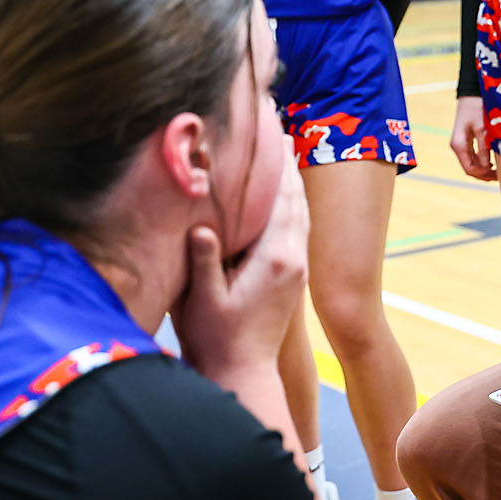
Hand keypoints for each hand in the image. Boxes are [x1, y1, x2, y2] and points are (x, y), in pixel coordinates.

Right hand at [171, 147, 308, 379]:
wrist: (243, 372)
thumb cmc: (216, 339)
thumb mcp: (202, 300)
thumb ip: (202, 261)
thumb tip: (200, 226)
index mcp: (274, 258)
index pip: (280, 198)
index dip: (276, 163)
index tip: (271, 131)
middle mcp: (293, 258)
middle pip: (295, 199)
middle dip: (287, 163)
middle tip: (278, 127)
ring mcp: (296, 267)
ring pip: (299, 212)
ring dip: (292, 181)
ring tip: (283, 150)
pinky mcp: (293, 276)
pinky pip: (297, 228)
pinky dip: (292, 203)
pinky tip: (283, 194)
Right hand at [450, 95, 495, 180]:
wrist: (471, 92)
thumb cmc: (477, 107)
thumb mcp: (483, 128)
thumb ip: (484, 148)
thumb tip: (487, 167)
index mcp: (459, 145)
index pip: (470, 169)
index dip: (483, 175)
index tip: (498, 175)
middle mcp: (457, 146)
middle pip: (469, 169)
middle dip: (484, 175)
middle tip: (500, 177)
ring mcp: (460, 143)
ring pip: (471, 163)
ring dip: (483, 169)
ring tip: (498, 172)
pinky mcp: (465, 140)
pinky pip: (472, 156)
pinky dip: (481, 162)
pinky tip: (492, 162)